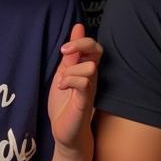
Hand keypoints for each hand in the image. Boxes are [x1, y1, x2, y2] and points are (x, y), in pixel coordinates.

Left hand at [48, 23, 101, 151]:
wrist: (64, 133)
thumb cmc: (65, 105)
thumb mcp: (63, 74)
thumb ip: (70, 55)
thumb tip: (77, 28)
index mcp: (85, 69)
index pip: (93, 46)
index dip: (80, 39)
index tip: (64, 47)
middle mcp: (91, 77)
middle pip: (97, 49)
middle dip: (81, 44)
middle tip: (65, 52)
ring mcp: (90, 88)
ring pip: (89, 66)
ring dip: (70, 71)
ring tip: (62, 82)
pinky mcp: (86, 101)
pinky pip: (84, 83)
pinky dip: (69, 81)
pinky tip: (62, 88)